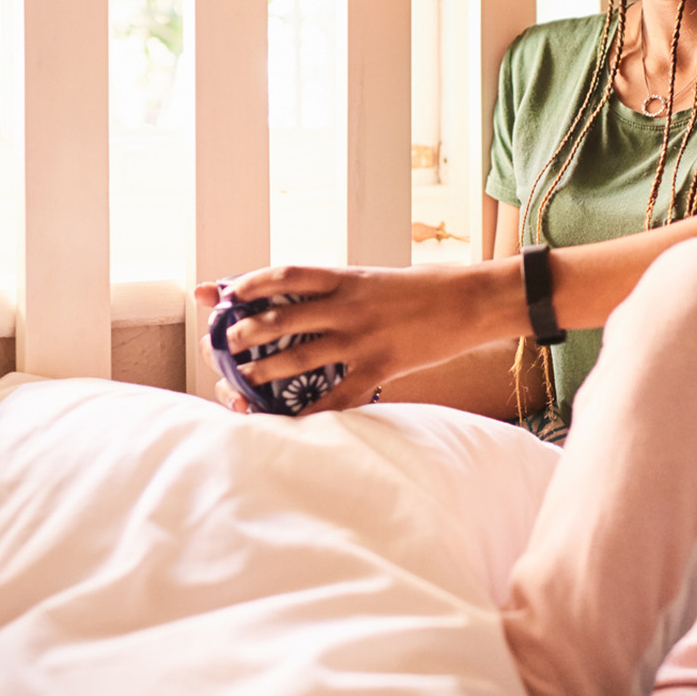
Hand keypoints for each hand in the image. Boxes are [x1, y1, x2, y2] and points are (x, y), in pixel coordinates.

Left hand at [196, 260, 521, 414]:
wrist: (472, 300)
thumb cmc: (426, 288)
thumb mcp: (377, 278)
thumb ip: (341, 289)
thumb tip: (305, 299)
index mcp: (346, 275)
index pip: (284, 274)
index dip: (248, 282)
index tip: (224, 291)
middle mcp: (347, 304)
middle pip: (280, 316)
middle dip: (245, 329)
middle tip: (225, 342)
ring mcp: (362, 337)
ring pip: (298, 355)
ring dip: (264, 367)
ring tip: (242, 377)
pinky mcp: (381, 365)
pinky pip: (337, 396)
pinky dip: (310, 411)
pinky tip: (289, 421)